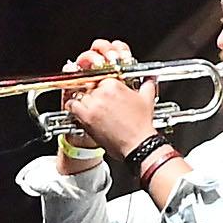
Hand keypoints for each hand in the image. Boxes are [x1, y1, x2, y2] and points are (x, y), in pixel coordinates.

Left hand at [56, 40, 162, 161]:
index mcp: (114, 84)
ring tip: (88, 107)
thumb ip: (148, 84)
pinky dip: (73, 107)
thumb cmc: (141, 125)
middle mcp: (102, 92)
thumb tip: (150, 79)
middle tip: (97, 101)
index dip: (100, 85)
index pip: (100, 78)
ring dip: (83, 100)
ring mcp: (93, 104)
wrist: (137, 144)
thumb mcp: (147, 99)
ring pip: (80, 95)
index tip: (101, 90)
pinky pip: (73, 106)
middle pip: (89, 86)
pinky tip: (77, 110)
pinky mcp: (87, 117)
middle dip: (93, 94)